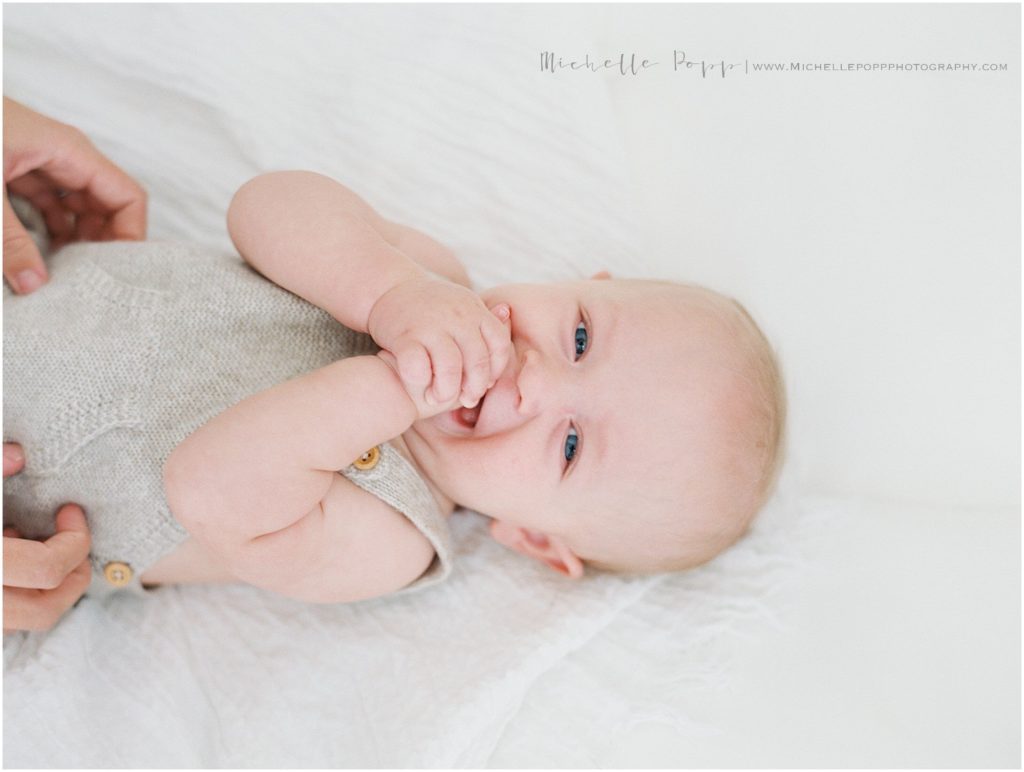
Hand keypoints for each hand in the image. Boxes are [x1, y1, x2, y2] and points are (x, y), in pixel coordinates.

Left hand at [3, 96, 146, 293]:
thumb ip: (8, 241)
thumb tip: (33, 285)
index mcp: (68, 151)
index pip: (127, 196)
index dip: (131, 235)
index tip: (119, 272)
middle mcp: (61, 155)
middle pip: (106, 205)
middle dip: (103, 244)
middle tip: (91, 281)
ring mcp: (38, 162)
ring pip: (78, 208)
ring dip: (75, 241)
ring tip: (65, 276)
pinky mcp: (15, 171)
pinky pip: (49, 206)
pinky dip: (48, 232)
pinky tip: (37, 257)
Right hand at [3, 443, 91, 632]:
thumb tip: (19, 455)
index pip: (46, 569)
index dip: (73, 541)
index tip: (72, 513)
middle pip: (45, 610)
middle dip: (71, 576)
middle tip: (73, 543)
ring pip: (27, 622)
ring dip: (47, 591)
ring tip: (36, 550)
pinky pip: (7, 622)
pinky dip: (20, 598)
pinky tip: (10, 561)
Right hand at [368, 276, 511, 418]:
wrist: (389, 287)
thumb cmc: (431, 308)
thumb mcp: (463, 308)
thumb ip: (486, 329)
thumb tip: (498, 368)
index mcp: (474, 309)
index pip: (499, 344)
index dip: (496, 370)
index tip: (485, 382)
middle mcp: (457, 316)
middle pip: (478, 361)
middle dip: (474, 388)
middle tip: (466, 400)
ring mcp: (431, 325)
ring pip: (450, 368)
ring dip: (446, 391)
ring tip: (438, 398)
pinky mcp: (405, 336)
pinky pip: (418, 367)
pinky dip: (420, 381)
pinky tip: (419, 383)